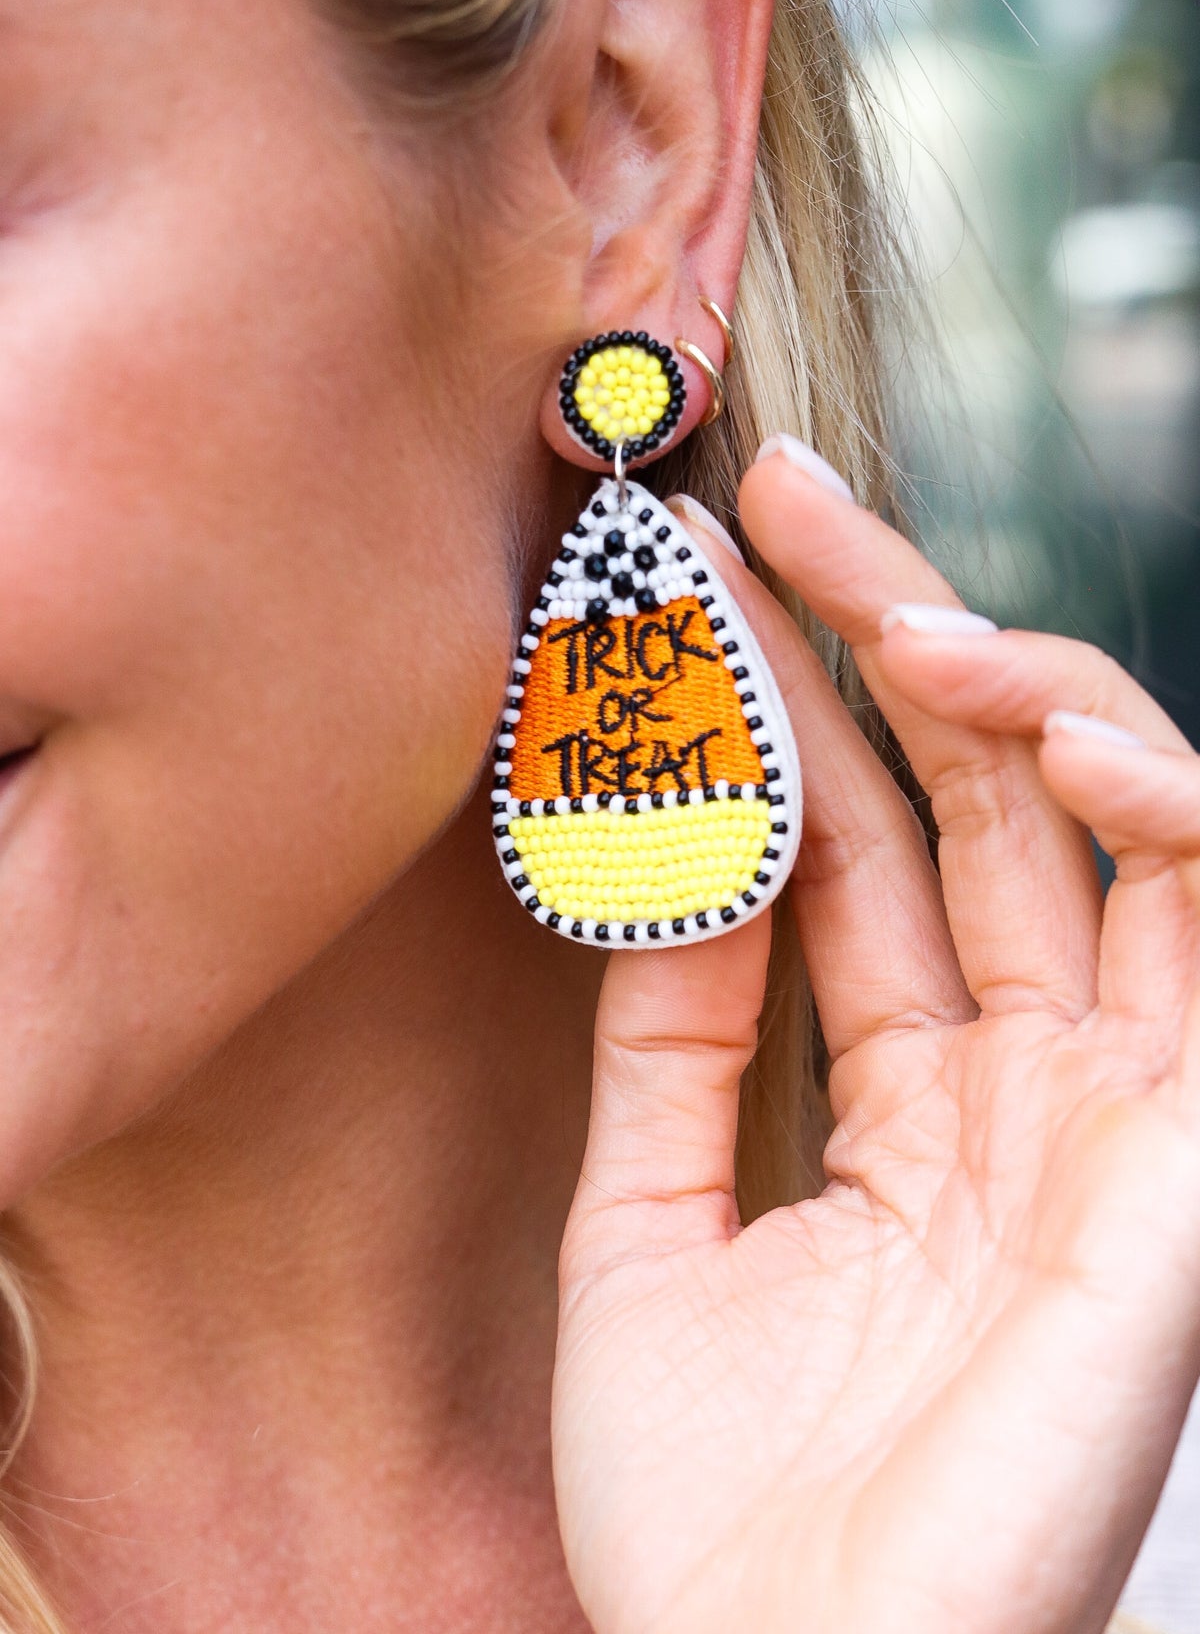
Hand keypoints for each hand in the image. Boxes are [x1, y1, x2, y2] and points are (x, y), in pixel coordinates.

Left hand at [551, 441, 1199, 1633]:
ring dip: (1014, 694)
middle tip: (780, 495)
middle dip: (884, 633)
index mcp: (903, 1100)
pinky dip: (1158, 816)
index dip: (783, 708)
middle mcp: (1020, 1082)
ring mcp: (1112, 1112)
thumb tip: (657, 854)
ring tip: (904, 617)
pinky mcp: (1185, 1161)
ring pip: (1100, 832)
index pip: (851, 847)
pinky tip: (1058, 742)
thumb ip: (668, 1040)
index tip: (697, 576)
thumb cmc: (711, 1511)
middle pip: (968, 802)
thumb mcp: (649, 1226)